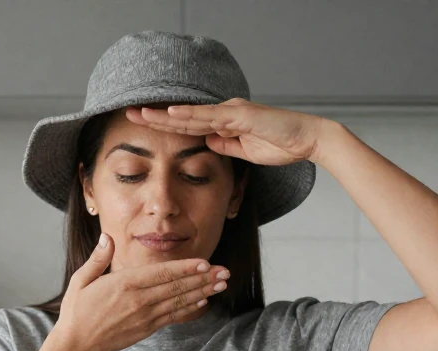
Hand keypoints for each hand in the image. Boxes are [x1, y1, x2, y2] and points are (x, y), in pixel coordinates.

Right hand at [53, 234, 230, 350]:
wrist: (77, 345)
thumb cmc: (77, 311)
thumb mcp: (81, 280)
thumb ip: (98, 258)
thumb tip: (107, 237)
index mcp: (123, 284)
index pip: (161, 273)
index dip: (185, 268)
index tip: (205, 263)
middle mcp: (138, 300)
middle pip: (176, 286)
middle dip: (203, 278)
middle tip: (225, 272)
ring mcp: (144, 316)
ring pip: (179, 301)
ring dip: (202, 292)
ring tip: (222, 284)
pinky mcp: (147, 328)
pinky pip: (173, 316)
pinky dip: (189, 308)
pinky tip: (203, 301)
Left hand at [126, 98, 329, 165]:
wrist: (308, 139)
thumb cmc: (281, 146)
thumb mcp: (245, 152)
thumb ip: (226, 147)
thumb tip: (207, 144)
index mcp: (224, 123)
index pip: (188, 125)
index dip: (165, 126)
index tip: (143, 127)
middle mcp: (224, 113)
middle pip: (183, 117)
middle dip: (155, 118)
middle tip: (129, 114)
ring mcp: (231, 112)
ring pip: (190, 115)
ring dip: (163, 115)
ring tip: (139, 114)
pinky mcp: (240, 115)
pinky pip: (209, 116)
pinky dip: (189, 114)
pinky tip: (170, 113)